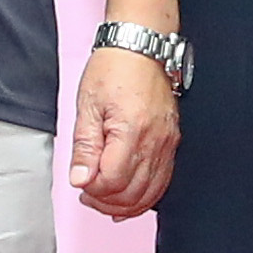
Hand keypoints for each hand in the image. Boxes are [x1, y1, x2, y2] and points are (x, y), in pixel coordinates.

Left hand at [70, 47, 177, 219]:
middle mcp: (154, 142)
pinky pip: (162, 181)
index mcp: (131, 131)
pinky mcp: (171, 142)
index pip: (113, 181)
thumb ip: (84, 147)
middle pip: (133, 194)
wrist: (141, 48)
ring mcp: (166, 144)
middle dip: (107, 202)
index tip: (80, 185)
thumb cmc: (114, 69)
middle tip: (88, 196)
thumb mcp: (87, 105)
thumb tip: (80, 179)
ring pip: (150, 193)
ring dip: (125, 204)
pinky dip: (145, 196)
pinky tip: (128, 199)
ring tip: (104, 199)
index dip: (93, 190)